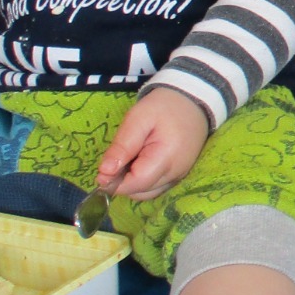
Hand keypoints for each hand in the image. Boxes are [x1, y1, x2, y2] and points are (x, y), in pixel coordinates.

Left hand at [96, 88, 210, 200]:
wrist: (192, 101)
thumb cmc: (164, 106)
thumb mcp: (137, 119)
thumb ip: (122, 146)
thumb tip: (104, 173)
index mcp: (166, 158)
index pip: (136, 184)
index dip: (115, 183)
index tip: (102, 171)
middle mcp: (176, 173)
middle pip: (141, 192)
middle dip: (122, 183)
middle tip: (115, 161)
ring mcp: (179, 176)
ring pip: (148, 193)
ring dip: (132, 183)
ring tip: (128, 160)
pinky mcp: (179, 175)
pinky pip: (156, 187)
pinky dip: (143, 181)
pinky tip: (139, 163)